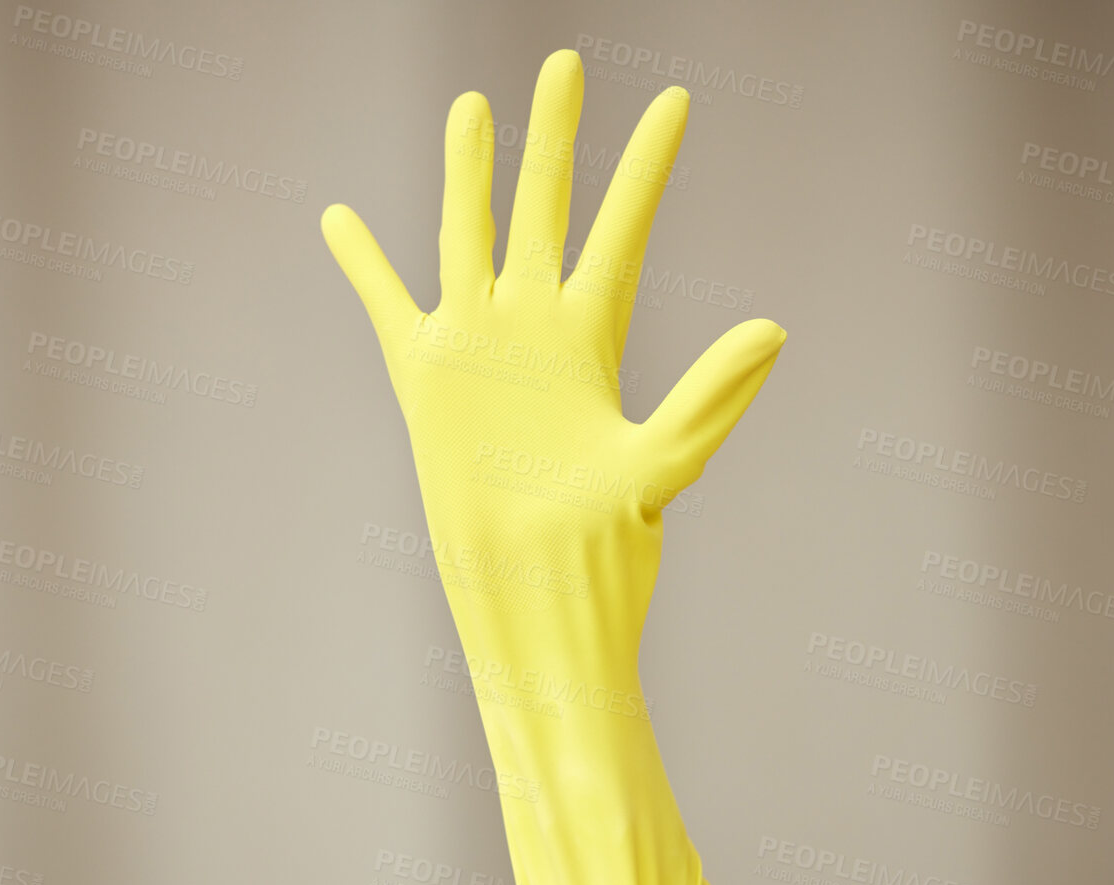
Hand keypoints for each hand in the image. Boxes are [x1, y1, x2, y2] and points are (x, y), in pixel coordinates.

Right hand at [321, 48, 786, 662]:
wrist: (530, 594)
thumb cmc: (600, 546)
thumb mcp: (661, 465)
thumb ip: (711, 396)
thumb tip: (774, 328)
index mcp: (593, 338)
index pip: (622, 230)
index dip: (647, 166)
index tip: (678, 99)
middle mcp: (534, 328)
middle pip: (544, 208)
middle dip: (554, 139)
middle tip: (565, 62)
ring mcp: (476, 345)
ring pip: (466, 234)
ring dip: (466, 173)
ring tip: (470, 106)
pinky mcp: (422, 374)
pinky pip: (385, 301)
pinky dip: (362, 262)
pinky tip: (340, 216)